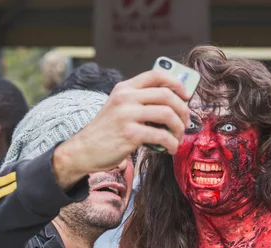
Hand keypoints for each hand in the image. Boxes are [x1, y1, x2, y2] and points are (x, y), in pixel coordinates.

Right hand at [53, 69, 191, 188]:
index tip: (186, 95)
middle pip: (167, 95)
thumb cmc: (106, 132)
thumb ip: (139, 103)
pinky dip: (171, 144)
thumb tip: (173, 106)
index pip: (156, 75)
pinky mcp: (130, 134)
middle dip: (183, 110)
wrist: (84, 150)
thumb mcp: (118, 108)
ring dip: (179, 128)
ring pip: (167, 114)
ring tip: (177, 138)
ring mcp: (127, 115)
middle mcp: (126, 98)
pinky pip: (161, 136)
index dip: (176, 83)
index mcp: (124, 88)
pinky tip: (170, 149)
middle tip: (185, 122)